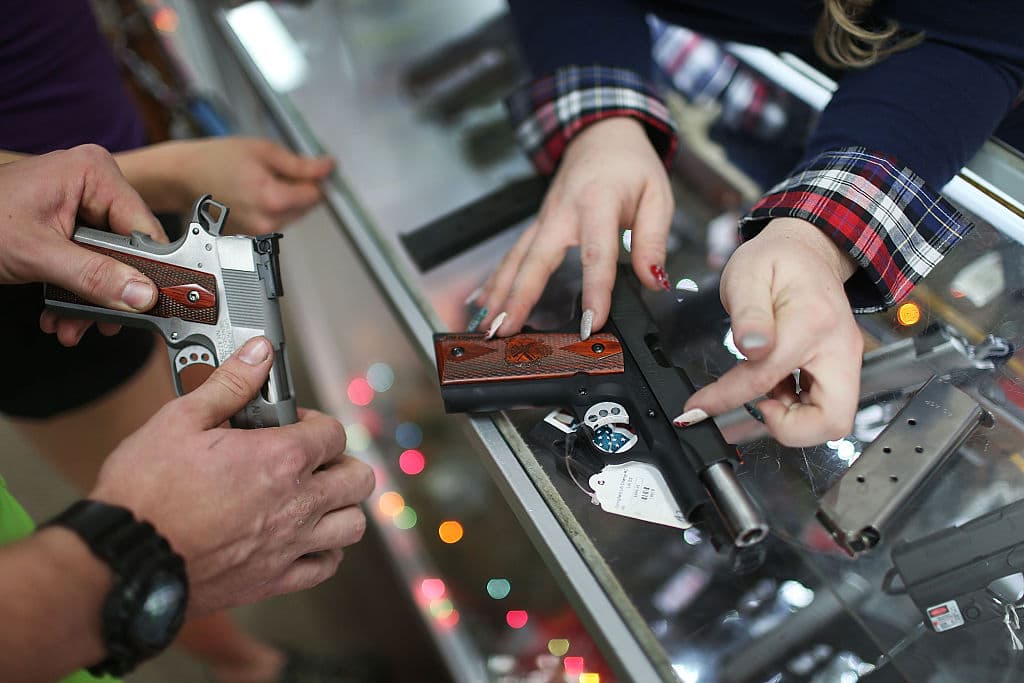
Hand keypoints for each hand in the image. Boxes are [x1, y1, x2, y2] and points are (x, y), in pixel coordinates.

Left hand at [0, 145, 165, 344]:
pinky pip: (89, 263)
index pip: (144, 227)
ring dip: (91, 301)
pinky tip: (59, 314)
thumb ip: (95, 276)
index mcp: (93, 173)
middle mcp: (93, 185)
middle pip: (128, 250)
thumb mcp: (38, 254)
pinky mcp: (68, 226)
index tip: (153, 304)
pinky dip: (76, 292)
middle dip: (111, 293)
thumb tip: (143, 295)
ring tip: (72, 325)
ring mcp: (80, 205)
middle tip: (103, 323)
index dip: (150, 270)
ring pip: (109, 263)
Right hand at [90, 336, 373, 615]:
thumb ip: (230, 384)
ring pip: (352, 525)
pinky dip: (324, 551)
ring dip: (340, 507)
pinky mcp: (274, 579)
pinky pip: (325, 566)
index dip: (315, 422)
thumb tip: (258, 354)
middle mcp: (296, 503)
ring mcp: (289, 545)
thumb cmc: (145, 493)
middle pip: (358, 478)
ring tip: (314, 498)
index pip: (334, 433)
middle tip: (313, 460)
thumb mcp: (180, 420)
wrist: (123, 560)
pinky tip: (303, 538)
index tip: (291, 424)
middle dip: (340, 462)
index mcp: (281, 460)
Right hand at [123, 137, 332, 234]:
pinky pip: (277, 221)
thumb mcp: (264, 151)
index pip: (316, 195)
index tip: (310, 168)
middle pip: (306, 207)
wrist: (186, 176)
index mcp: (271, 198)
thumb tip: (327, 168)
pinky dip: (273, 207)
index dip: (316, 179)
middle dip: (300, 188)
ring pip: (293, 215)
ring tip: (261, 180)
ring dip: (287, 199)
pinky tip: (254, 193)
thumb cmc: (217, 160)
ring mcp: (258, 232)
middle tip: (277, 170)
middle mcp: (267, 221)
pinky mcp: (252, 236)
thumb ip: (300, 164)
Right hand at [474, 117, 674, 339]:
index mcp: (597, 202)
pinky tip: (482, 303)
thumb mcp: (658, 196)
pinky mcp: (537, 225)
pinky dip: (495, 280)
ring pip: (516, 260)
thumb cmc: (631, 164)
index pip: (596, 253)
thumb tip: (653, 281)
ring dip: (499, 295)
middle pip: (536, 260)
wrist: (602, 133)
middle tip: (506, 331)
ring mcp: (544, 219)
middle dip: (519, 298)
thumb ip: (654, 241)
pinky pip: (513, 255)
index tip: (592, 322)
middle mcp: (562, 212)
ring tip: (487, 327)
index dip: (595, 290)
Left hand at [677, 218, 863, 446]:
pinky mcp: (841, 369)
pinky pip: (824, 406)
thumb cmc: (776, 260)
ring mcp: (845, 360)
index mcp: (811, 323)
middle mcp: (840, 347)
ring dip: (792, 418)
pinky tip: (776, 386)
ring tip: (764, 391)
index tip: (697, 409)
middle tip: (758, 407)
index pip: (766, 377)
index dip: (726, 399)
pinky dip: (797, 408)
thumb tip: (751, 347)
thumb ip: (748, 313)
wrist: (806, 251)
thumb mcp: (747, 276)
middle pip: (832, 420)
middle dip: (790, 429)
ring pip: (831, 419)